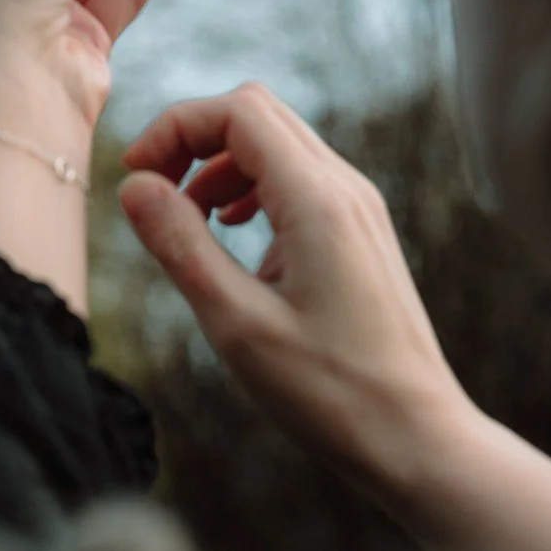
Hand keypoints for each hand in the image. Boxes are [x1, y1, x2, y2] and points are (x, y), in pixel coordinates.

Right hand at [118, 81, 468, 492]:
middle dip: (195, 136)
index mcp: (317, 200)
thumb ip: (181, 246)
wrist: (417, 440)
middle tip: (154, 187)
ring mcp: (358, 206)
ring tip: (186, 217)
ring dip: (220, 162)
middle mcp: (344, 187)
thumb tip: (134, 187)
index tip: (136, 174)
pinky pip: (297, 176)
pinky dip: (251, 185)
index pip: (237, 111)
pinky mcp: (359, 229)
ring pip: (277, 141)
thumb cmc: (331, 393)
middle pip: (257, 111)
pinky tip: (231, 234)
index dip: (177, 126)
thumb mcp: (238, 325)